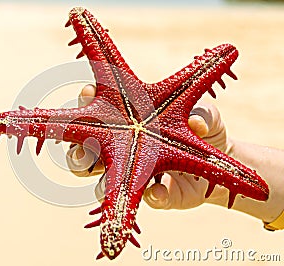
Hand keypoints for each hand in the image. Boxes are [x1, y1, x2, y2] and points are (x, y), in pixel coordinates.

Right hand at [66, 84, 230, 208]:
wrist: (220, 158)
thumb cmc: (201, 125)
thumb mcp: (205, 114)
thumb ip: (202, 113)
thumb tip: (197, 121)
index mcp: (127, 120)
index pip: (96, 109)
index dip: (86, 100)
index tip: (88, 93)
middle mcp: (122, 147)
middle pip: (85, 152)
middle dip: (77, 154)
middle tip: (82, 155)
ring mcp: (134, 174)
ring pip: (103, 183)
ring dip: (100, 185)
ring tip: (104, 186)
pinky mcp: (155, 195)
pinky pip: (148, 199)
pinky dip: (153, 196)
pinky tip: (157, 191)